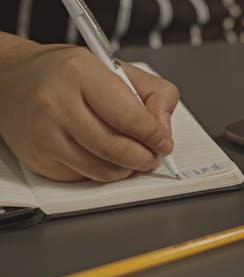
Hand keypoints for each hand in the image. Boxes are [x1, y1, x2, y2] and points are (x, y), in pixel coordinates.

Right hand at [0, 33, 178, 181]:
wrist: (16, 80)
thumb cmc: (71, 74)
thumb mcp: (119, 69)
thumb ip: (156, 96)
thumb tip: (163, 134)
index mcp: (81, 73)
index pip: (130, 118)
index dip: (155, 136)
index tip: (164, 143)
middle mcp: (57, 103)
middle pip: (117, 149)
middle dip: (145, 159)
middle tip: (152, 156)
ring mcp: (44, 135)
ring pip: (102, 171)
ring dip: (126, 170)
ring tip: (132, 157)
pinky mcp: (38, 159)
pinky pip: (84, 178)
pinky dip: (103, 172)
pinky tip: (103, 156)